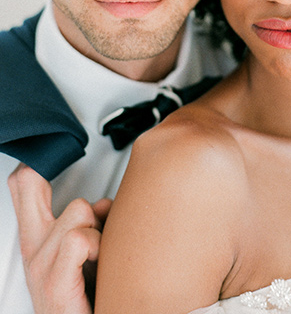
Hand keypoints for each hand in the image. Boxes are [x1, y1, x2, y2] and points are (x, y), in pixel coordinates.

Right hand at [8, 164, 111, 313]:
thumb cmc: (91, 300)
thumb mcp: (89, 253)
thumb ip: (91, 224)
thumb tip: (105, 204)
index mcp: (39, 239)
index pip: (24, 186)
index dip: (36, 163)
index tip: (51, 152)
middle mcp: (34, 248)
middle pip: (28, 185)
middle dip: (47, 175)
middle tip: (73, 193)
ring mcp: (41, 266)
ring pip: (76, 210)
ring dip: (97, 227)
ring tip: (99, 253)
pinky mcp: (54, 284)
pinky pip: (77, 240)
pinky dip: (95, 246)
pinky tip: (97, 263)